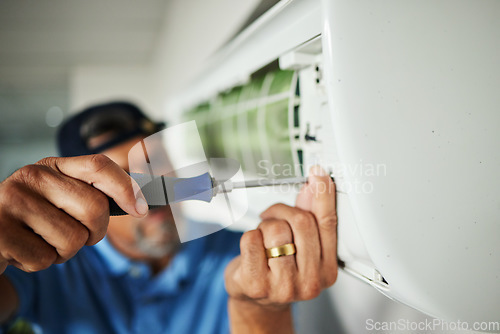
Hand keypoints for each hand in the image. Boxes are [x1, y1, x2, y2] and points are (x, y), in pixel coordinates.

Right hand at [0, 154, 146, 274]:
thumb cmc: (34, 221)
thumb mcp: (60, 200)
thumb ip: (93, 196)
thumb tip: (141, 205)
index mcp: (51, 166)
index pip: (99, 166)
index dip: (126, 187)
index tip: (142, 209)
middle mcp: (31, 177)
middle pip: (95, 208)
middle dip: (94, 232)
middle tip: (77, 235)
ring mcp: (12, 202)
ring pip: (73, 239)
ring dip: (64, 251)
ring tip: (42, 241)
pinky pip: (46, 259)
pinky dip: (42, 263)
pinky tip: (24, 250)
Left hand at [225, 166, 336, 331]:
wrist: (256, 300)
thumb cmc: (279, 270)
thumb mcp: (300, 245)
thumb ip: (309, 216)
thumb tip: (313, 187)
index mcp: (327, 270)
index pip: (328, 225)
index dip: (323, 196)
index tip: (319, 175)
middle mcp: (309, 282)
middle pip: (302, 222)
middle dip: (283, 211)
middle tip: (272, 215)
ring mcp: (284, 286)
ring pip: (276, 230)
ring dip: (265, 226)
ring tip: (263, 239)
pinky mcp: (257, 284)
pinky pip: (252, 239)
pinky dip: (249, 236)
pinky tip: (252, 250)